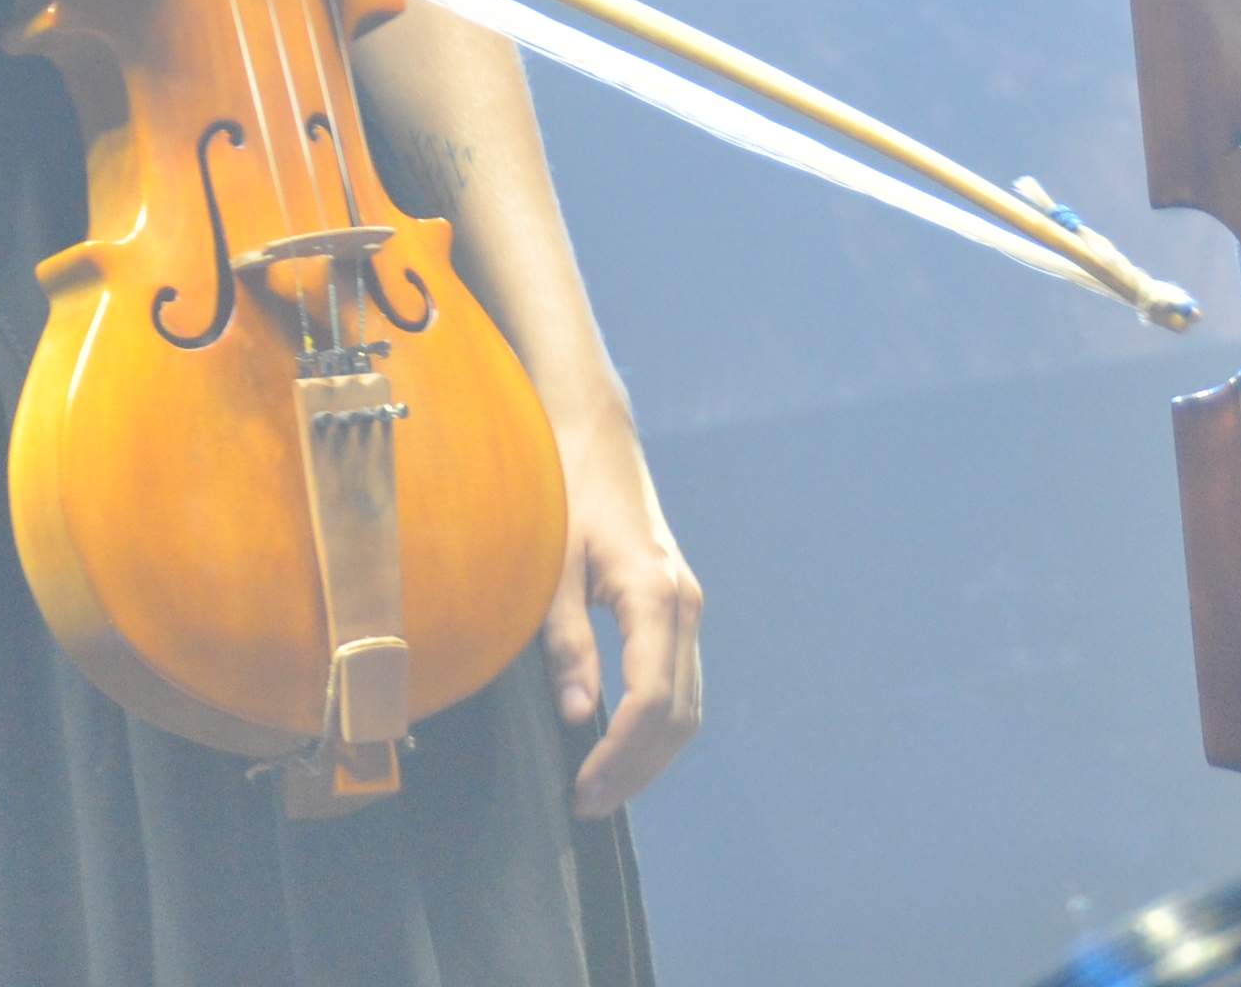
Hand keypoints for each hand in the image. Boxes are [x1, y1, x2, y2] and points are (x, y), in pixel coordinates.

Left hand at [541, 414, 703, 815]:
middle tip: (587, 804)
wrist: (595, 438)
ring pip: (688, 705)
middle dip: (636, 768)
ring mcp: (688, 607)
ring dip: (651, 755)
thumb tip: (578, 715)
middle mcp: (685, 606)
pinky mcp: (679, 608)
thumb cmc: (565, 495)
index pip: (650, 700)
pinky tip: (621, 744)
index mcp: (655, 596)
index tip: (582, 787)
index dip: (618, 754)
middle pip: (678, 715)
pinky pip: (682, 683)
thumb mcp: (552, 570)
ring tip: (602, 787)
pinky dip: (658, 725)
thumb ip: (566, 643)